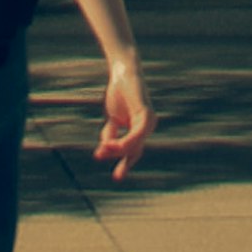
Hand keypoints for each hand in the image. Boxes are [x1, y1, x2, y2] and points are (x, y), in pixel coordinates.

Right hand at [90, 54, 155, 178]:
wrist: (123, 73)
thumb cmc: (119, 93)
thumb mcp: (112, 119)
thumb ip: (110, 135)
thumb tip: (103, 151)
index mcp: (140, 129)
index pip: (133, 152)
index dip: (125, 165)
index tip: (116, 178)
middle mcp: (147, 127)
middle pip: (133, 151)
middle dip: (121, 160)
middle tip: (109, 169)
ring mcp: (149, 122)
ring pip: (134, 145)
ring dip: (118, 150)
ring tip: (102, 151)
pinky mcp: (146, 115)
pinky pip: (136, 135)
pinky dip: (125, 141)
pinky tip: (113, 145)